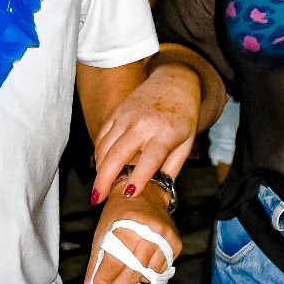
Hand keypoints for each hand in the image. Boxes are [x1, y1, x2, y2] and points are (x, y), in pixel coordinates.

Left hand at [84, 184, 180, 283]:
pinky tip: (140, 268)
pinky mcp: (176, 243)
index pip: (115, 262)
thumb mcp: (102, 232)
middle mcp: (150, 232)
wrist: (147, 194)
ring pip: (148, 273)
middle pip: (132, 272)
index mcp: (128, 225)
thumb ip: (95, 262)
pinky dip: (148, 273)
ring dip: (132, 282)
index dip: (104, 281)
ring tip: (121, 282)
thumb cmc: (120, 212)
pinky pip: (161, 269)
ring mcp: (165, 238)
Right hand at [89, 63, 198, 209]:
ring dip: (99, 169)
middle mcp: (142, 123)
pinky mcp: (116, 113)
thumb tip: (157, 192)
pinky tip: (102, 168)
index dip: (139, 178)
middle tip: (97, 199)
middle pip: (117, 154)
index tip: (129, 195)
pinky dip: (99, 154)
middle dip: (104, 179)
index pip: (150, 159)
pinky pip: (102, 136)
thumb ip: (171, 168)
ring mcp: (126, 116)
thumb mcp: (186, 143)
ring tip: (99, 189)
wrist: (174, 83)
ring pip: (104, 146)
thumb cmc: (183, 117)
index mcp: (165, 133)